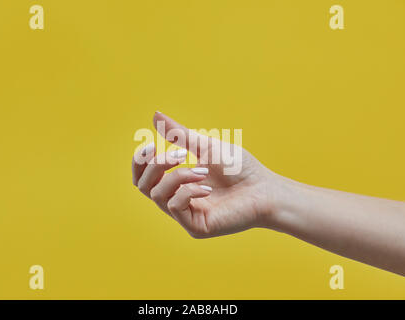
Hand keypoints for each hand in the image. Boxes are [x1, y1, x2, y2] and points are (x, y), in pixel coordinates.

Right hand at [132, 112, 282, 237]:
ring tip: (203, 171)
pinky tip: (207, 187)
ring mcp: (185, 214)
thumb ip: (179, 135)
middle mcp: (176, 198)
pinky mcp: (195, 226)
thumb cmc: (239, 168)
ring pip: (157, 194)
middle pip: (142, 185)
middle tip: (179, 155)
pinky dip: (188, 190)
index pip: (142, 176)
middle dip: (156, 165)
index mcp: (176, 182)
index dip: (139, 161)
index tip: (152, 145)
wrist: (264, 188)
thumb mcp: (205, 146)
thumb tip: (155, 115)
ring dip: (177, 176)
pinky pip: (174, 206)